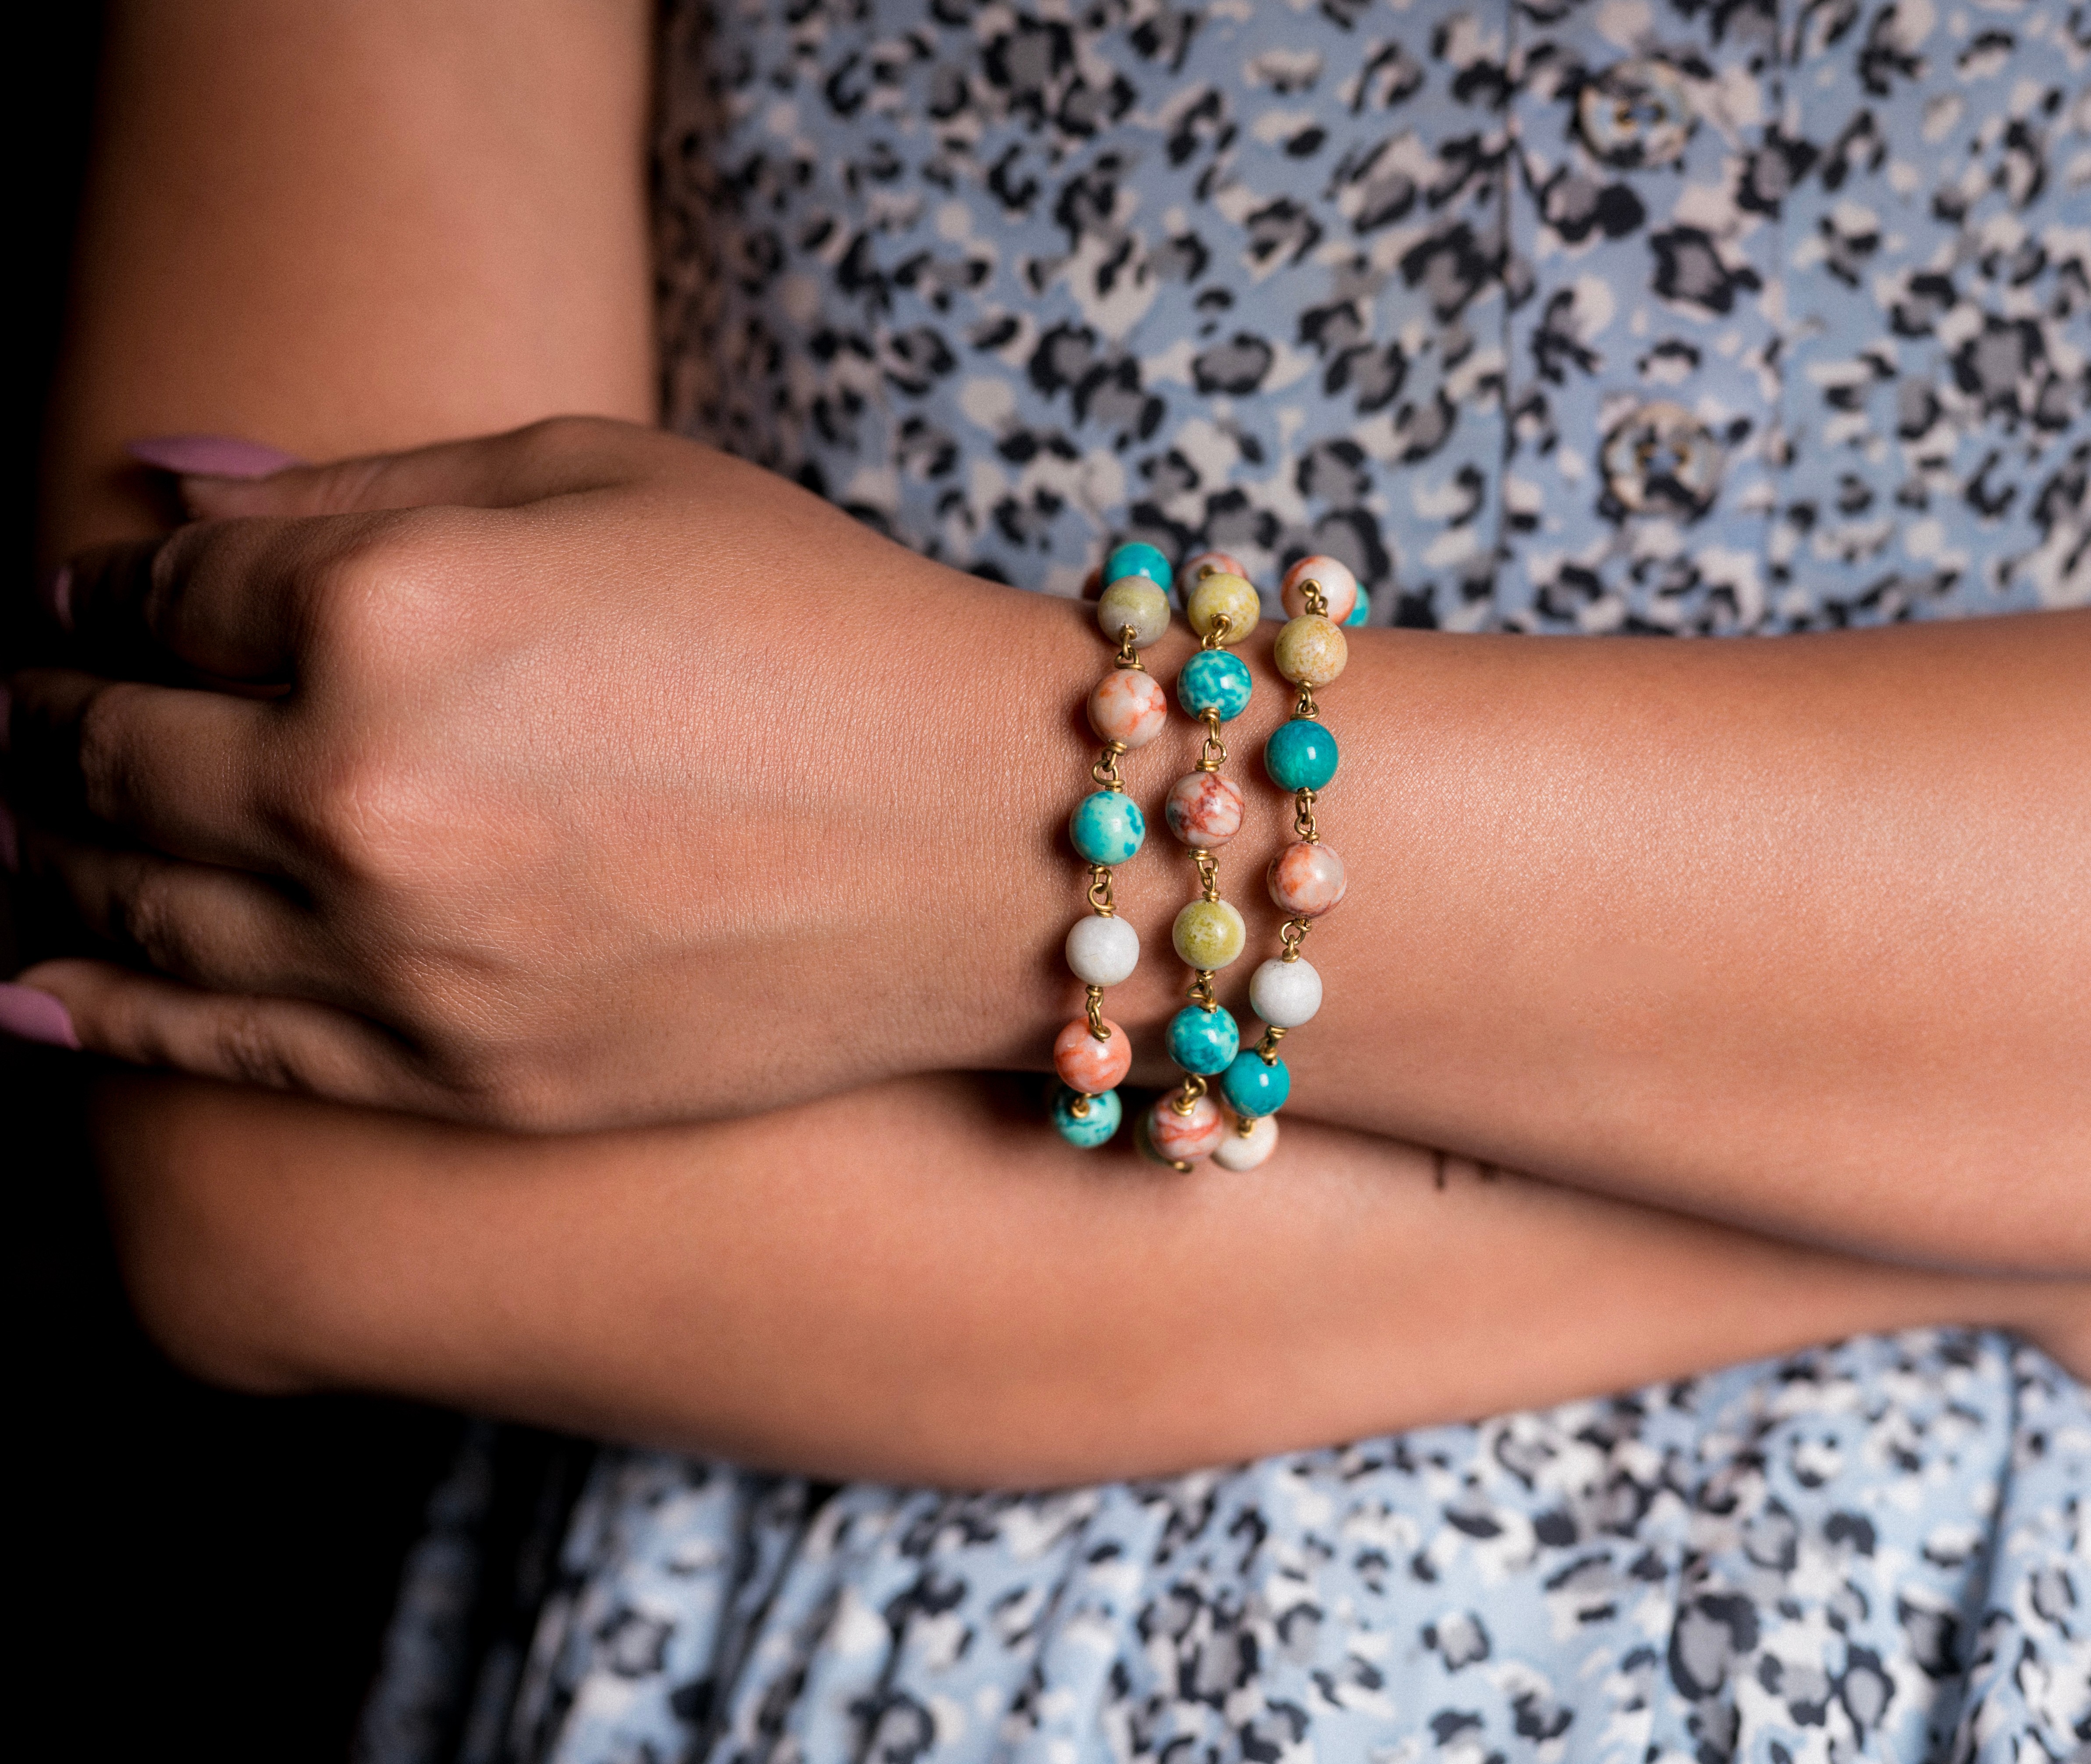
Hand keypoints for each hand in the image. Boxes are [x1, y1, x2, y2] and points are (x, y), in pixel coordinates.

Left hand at [5, 419, 1051, 1127]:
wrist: (997, 839)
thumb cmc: (819, 626)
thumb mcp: (604, 477)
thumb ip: (360, 484)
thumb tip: (154, 493)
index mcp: (386, 605)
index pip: (152, 595)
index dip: (110, 595)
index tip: (106, 606)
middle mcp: (355, 789)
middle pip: (103, 754)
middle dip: (50, 723)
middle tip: (36, 717)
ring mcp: (402, 957)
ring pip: (122, 909)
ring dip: (44, 859)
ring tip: (18, 837)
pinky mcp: (459, 1077)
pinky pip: (213, 1043)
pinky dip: (96, 1009)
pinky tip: (25, 985)